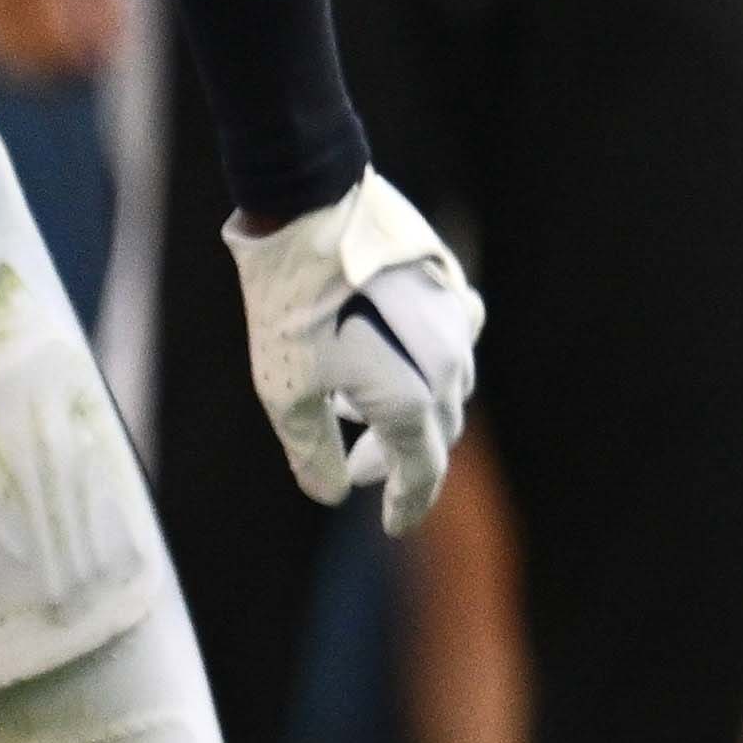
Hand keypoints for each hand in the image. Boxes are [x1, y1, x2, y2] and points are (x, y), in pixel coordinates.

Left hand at [228, 169, 483, 531]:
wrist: (315, 215)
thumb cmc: (293, 309)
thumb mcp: (285, 392)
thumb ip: (311, 452)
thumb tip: (329, 492)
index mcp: (412, 403)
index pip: (421, 472)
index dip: (406, 504)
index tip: (391, 527)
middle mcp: (448, 369)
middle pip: (436, 432)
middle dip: (398, 460)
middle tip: (356, 470)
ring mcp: (457, 327)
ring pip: (446, 387)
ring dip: (408, 411)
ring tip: (355, 409)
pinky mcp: (452, 290)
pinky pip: (450, 343)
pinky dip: (422, 366)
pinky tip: (389, 354)